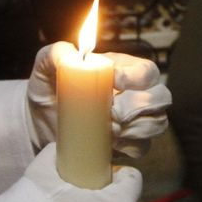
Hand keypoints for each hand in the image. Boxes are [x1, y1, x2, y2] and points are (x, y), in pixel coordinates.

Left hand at [25, 43, 172, 157]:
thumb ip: (56, 53)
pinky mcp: (127, 144)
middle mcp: (134, 93)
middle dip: (139, 106)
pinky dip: (129, 147)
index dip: (137, 77)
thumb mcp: (46, 65)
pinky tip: (111, 143)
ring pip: (157, 123)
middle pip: (161, 97)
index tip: (115, 83)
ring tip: (110, 129)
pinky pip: (142, 148)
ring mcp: (134, 120)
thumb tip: (75, 55)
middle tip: (113, 113)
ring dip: (136, 128)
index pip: (147, 71)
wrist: (40, 122)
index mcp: (122, 69)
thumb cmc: (48, 88)